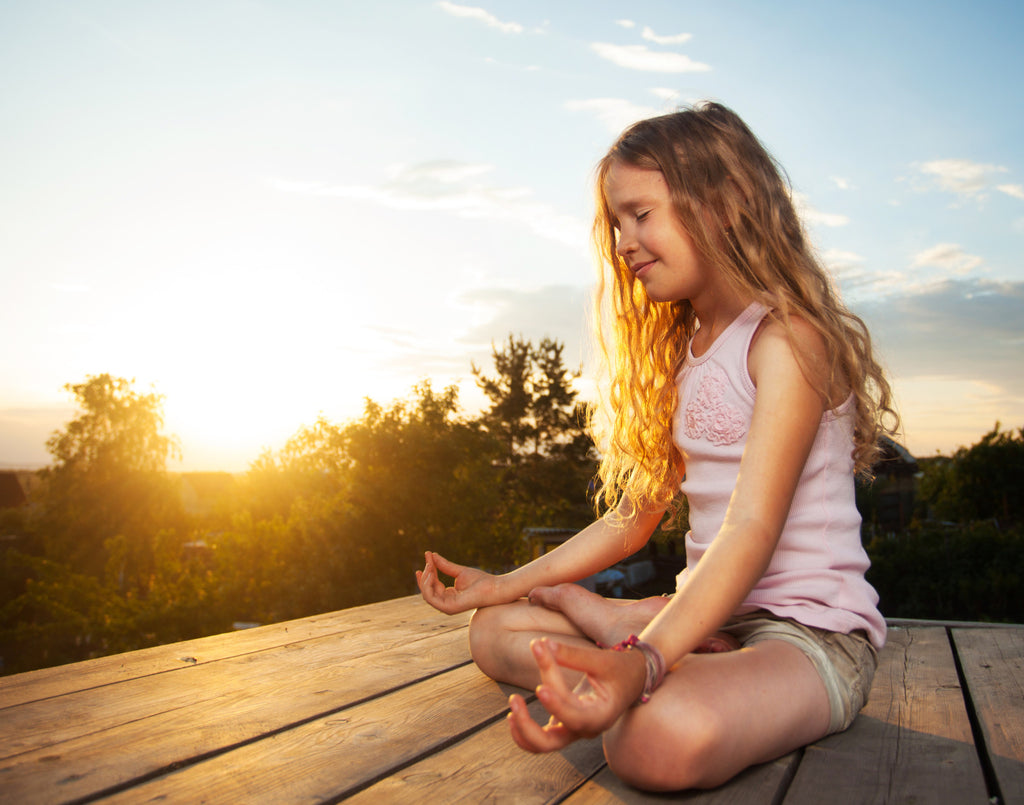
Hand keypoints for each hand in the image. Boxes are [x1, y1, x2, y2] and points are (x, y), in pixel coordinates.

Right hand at [416, 551, 498, 613]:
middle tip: (428, 560)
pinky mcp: (450, 607)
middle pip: (427, 590)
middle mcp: (446, 603)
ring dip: (425, 579)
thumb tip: (431, 555)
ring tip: (429, 566)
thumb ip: (445, 566)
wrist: (494, 588)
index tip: (427, 555)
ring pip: (427, 595)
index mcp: (449, 596)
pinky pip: (431, 598)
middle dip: (425, 574)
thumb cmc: (481, 581)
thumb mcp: (459, 571)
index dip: (429, 570)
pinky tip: (431, 573)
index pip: (432, 585)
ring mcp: (447, 607)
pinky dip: (428, 586)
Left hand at [507, 637, 646, 752]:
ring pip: (542, 744)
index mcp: (601, 717)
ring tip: (513, 702)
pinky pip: (541, 736)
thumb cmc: (621, 669)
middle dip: (528, 726)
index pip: (574, 716)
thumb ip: (573, 655)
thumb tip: (543, 645)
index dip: (555, 704)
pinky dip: (525, 729)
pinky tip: (513, 712)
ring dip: (523, 729)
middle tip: (514, 699)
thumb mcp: (603, 660)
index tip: (540, 686)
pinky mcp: (565, 724)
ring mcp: (574, 730)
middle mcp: (586, 729)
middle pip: (550, 743)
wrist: (633, 679)